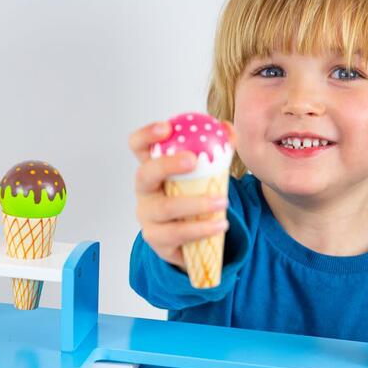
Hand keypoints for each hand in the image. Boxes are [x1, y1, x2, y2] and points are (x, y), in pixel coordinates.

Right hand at [129, 120, 229, 269]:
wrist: (190, 240)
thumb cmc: (192, 198)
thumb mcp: (202, 175)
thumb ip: (215, 151)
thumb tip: (228, 129)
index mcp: (152, 169)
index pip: (138, 146)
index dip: (146, 135)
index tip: (166, 128)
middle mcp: (144, 191)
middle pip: (145, 174)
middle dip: (167, 165)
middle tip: (193, 160)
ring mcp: (147, 216)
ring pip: (166, 208)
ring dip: (196, 203)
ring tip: (222, 202)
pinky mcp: (157, 239)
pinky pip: (177, 234)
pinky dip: (201, 229)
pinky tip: (220, 225)